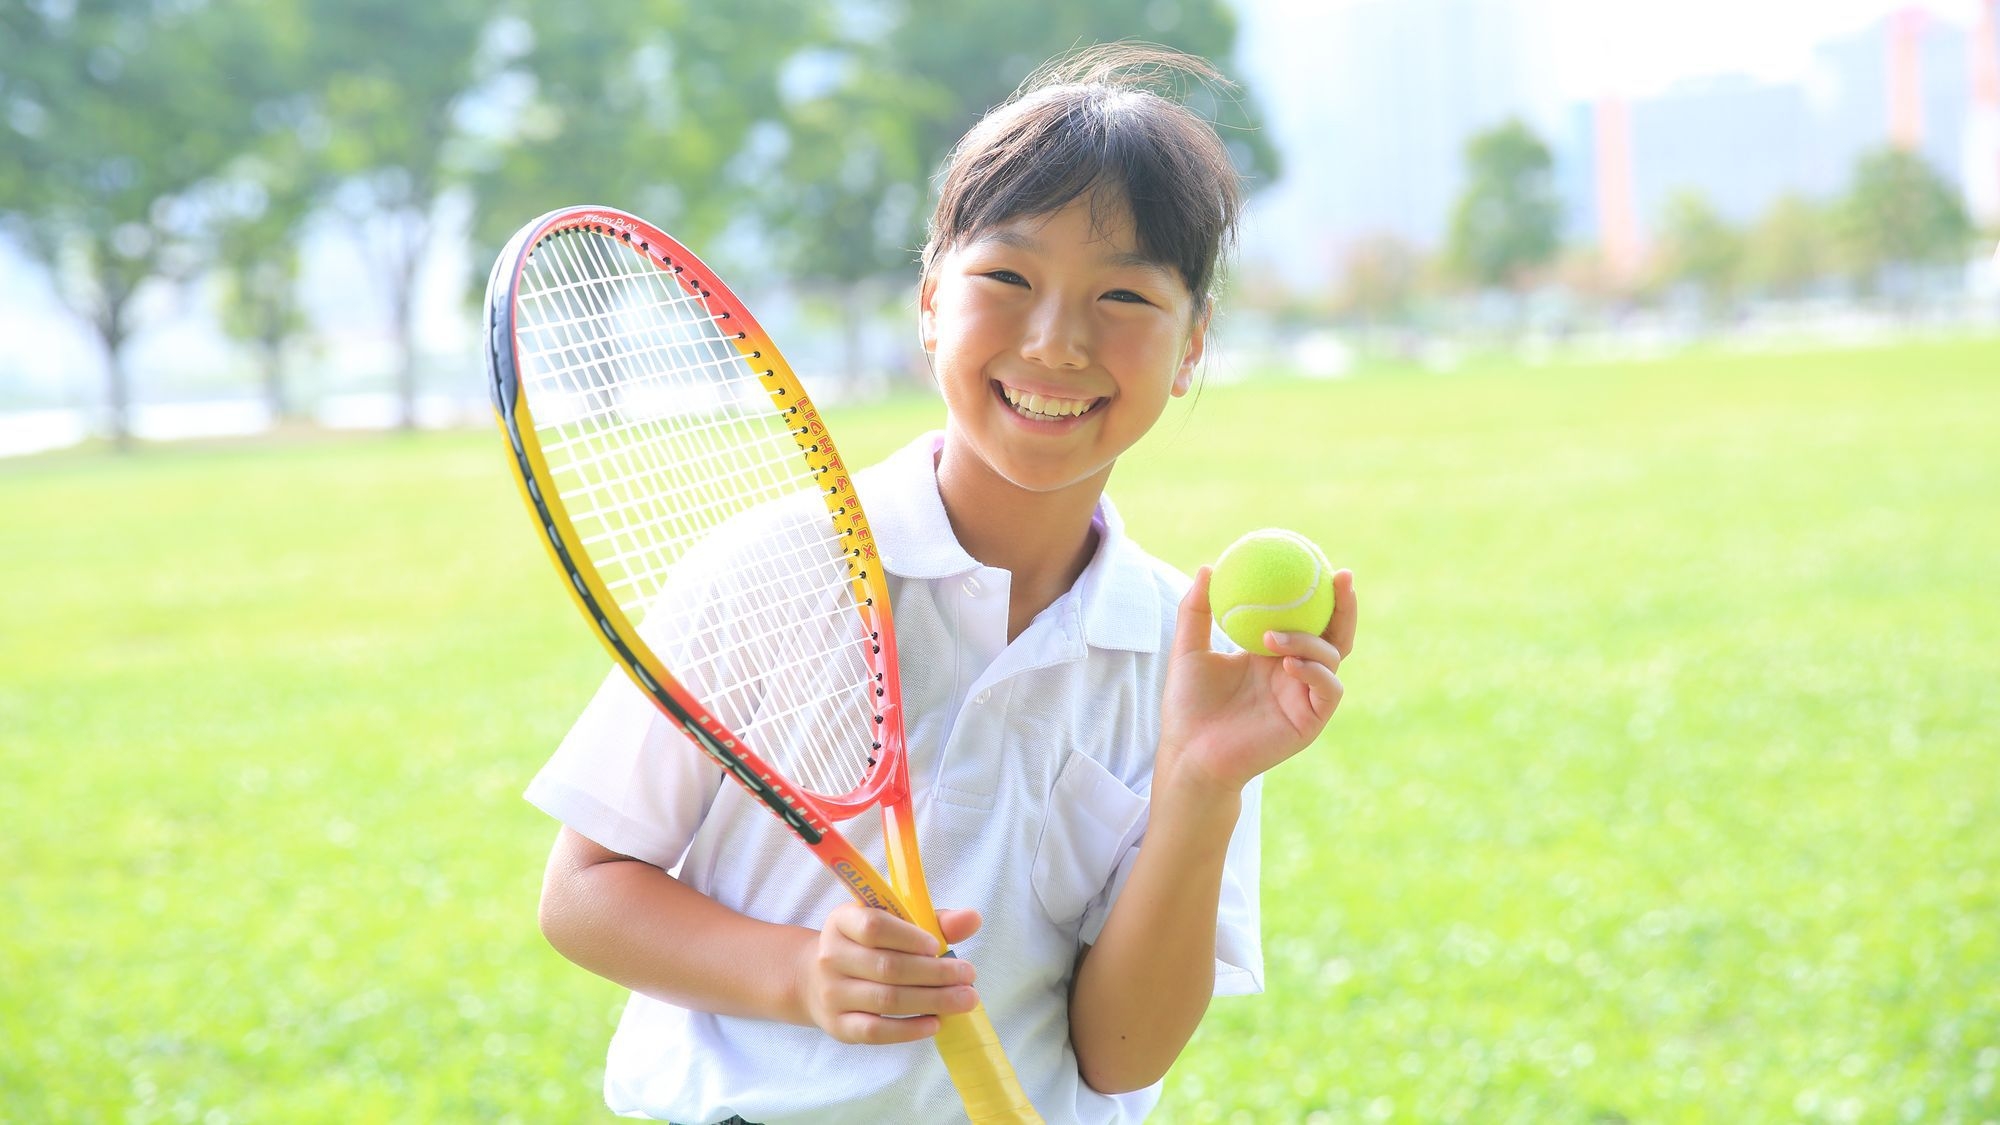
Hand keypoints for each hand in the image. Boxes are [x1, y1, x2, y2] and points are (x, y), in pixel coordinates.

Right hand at [796, 902, 982, 1044]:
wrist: (815, 979)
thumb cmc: (868, 945)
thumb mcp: (893, 923)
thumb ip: (933, 920)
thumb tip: (972, 919)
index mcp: (843, 921)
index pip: (874, 926)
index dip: (909, 936)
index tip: (938, 945)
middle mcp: (831, 956)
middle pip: (887, 966)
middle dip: (935, 972)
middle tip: (968, 975)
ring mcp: (832, 993)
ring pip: (886, 999)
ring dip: (932, 1000)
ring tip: (965, 999)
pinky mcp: (838, 1026)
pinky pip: (876, 1031)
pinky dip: (909, 1030)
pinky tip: (935, 1023)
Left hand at [1158, 565, 1357, 794]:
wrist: (1189, 753)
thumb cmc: (1187, 706)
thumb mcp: (1188, 650)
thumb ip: (1196, 610)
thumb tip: (1208, 567)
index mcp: (1273, 653)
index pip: (1306, 617)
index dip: (1318, 591)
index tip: (1318, 560)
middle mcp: (1295, 672)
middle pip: (1334, 633)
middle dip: (1345, 605)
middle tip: (1341, 577)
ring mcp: (1305, 697)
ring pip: (1332, 658)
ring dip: (1309, 641)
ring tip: (1274, 637)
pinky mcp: (1310, 722)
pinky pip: (1327, 690)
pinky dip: (1315, 672)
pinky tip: (1289, 664)